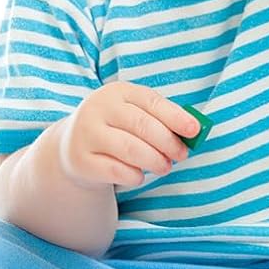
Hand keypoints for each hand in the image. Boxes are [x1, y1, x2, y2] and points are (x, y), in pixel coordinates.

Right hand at [58, 80, 201, 190]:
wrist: (73, 146)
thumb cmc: (116, 128)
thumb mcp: (133, 114)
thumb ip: (160, 119)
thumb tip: (194, 131)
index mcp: (116, 92)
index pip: (150, 101)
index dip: (175, 116)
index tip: (195, 130)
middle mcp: (98, 108)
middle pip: (142, 125)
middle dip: (168, 142)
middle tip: (181, 155)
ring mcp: (87, 133)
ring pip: (131, 149)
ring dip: (156, 161)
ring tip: (164, 167)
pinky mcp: (82, 160)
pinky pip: (117, 171)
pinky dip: (136, 176)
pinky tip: (139, 174)